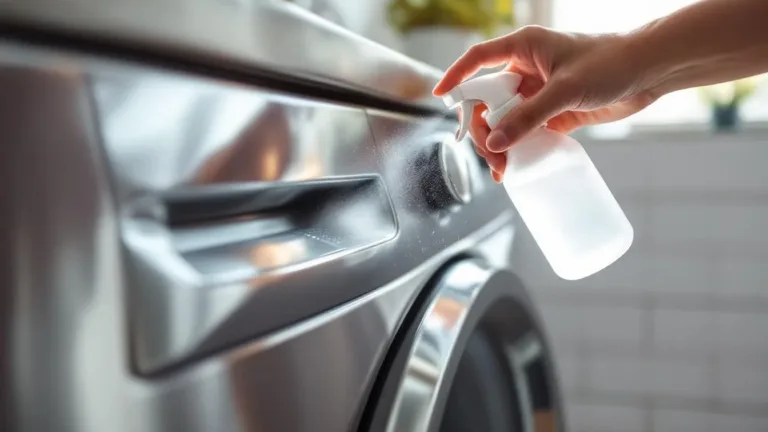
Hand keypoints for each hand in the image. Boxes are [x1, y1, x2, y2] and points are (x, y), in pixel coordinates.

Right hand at [434, 26, 658, 181]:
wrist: (651, 71)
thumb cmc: (611, 62)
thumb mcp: (565, 90)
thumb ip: (528, 117)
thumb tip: (495, 143)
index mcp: (523, 48)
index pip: (477, 60)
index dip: (456, 78)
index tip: (439, 98)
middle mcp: (526, 69)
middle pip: (487, 100)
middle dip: (482, 129)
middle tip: (491, 155)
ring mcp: (539, 92)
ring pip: (505, 119)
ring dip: (500, 143)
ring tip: (503, 169)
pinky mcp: (554, 113)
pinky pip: (526, 132)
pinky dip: (519, 149)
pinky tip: (516, 166)